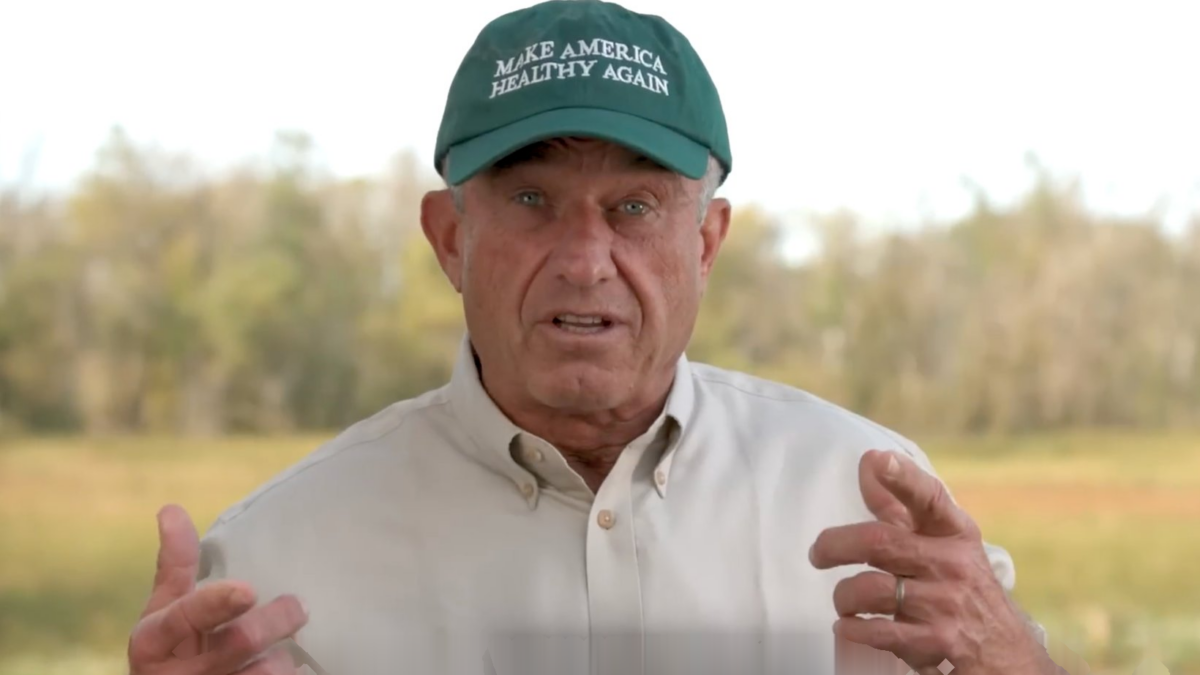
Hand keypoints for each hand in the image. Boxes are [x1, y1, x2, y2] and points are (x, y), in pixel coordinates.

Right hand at [128, 504, 309, 674]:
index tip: (248, 590)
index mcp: (153, 642)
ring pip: (264, 674)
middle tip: (299, 606)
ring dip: (283, 658)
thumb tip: (171, 508)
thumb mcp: (165, 612)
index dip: (216, 603)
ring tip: (288, 649)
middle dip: (275, 621)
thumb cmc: (173, 651)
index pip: (183, 619)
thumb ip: (175, 566)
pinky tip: (296, 671)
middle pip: (238, 643)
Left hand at [809, 450, 1058, 674]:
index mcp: (955, 533)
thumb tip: (869, 464)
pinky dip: (854, 628)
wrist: (1009, 657)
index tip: (877, 459)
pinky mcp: (938, 642)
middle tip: (818, 554)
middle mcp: (953, 563)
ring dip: (844, 597)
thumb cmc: (964, 593)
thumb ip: (902, 510)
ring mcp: (946, 603)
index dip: (902, 478)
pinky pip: (879, 631)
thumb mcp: (943, 547)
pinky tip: (849, 626)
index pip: (928, 498)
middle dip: (836, 545)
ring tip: (844, 603)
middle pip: (880, 542)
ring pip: (871, 589)